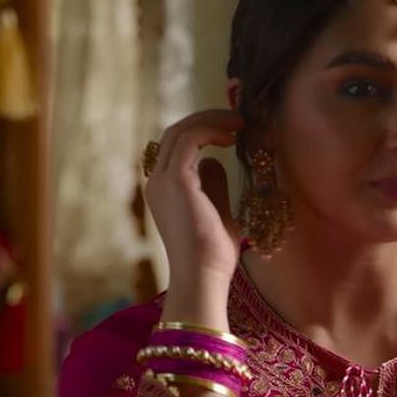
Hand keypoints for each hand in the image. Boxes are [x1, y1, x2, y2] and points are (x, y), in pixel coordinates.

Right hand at [143, 109, 245, 327]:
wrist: (204, 276)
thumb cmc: (213, 254)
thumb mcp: (217, 211)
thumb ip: (213, 185)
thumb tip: (213, 161)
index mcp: (163, 190)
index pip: (176, 147)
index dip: (202, 131)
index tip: (232, 131)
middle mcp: (157, 182)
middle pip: (176, 133)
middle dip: (207, 120)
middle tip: (238, 119)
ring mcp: (163, 181)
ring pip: (181, 131)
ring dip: (211, 120)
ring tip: (239, 122)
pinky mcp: (176, 181)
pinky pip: (191, 139)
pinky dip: (211, 130)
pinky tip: (232, 136)